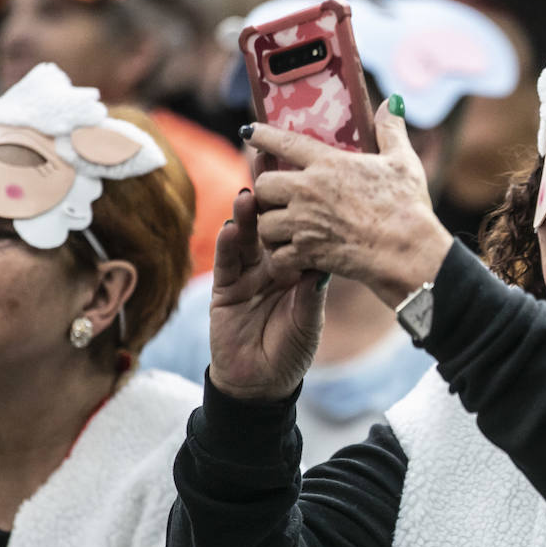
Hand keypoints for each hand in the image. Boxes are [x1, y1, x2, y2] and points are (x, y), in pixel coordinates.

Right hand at [208, 189, 325, 400]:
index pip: (301, 227)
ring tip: (251, 194)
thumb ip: (310, 290)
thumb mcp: (309, 319)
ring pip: (247, 236)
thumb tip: (321, 261)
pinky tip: (230, 227)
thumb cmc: (292, 350)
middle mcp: (273, 263)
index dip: (303, 203)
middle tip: (272, 163)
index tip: (309, 175)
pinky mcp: (225, 287)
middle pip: (272, 222)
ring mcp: (248, 273)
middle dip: (272, 194)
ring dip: (247, 215)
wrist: (261, 383)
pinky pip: (227, 262)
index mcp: (299, 266)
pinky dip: (228, 244)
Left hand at [247, 100, 451, 306]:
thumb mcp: (403, 162)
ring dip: (273, 228)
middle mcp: (309, 191)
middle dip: (267, 192)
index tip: (249, 132)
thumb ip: (391, 131)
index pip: (284, 142)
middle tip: (279, 197)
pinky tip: (296, 257)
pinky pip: (278, 255)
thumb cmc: (408, 207)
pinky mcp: (308, 253)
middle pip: (263, 186)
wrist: (408, 252)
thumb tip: (392, 103)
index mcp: (329, 164)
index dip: (263, 136)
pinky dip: (284, 258)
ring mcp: (305, 223)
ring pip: (265, 224)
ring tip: (286, 229)